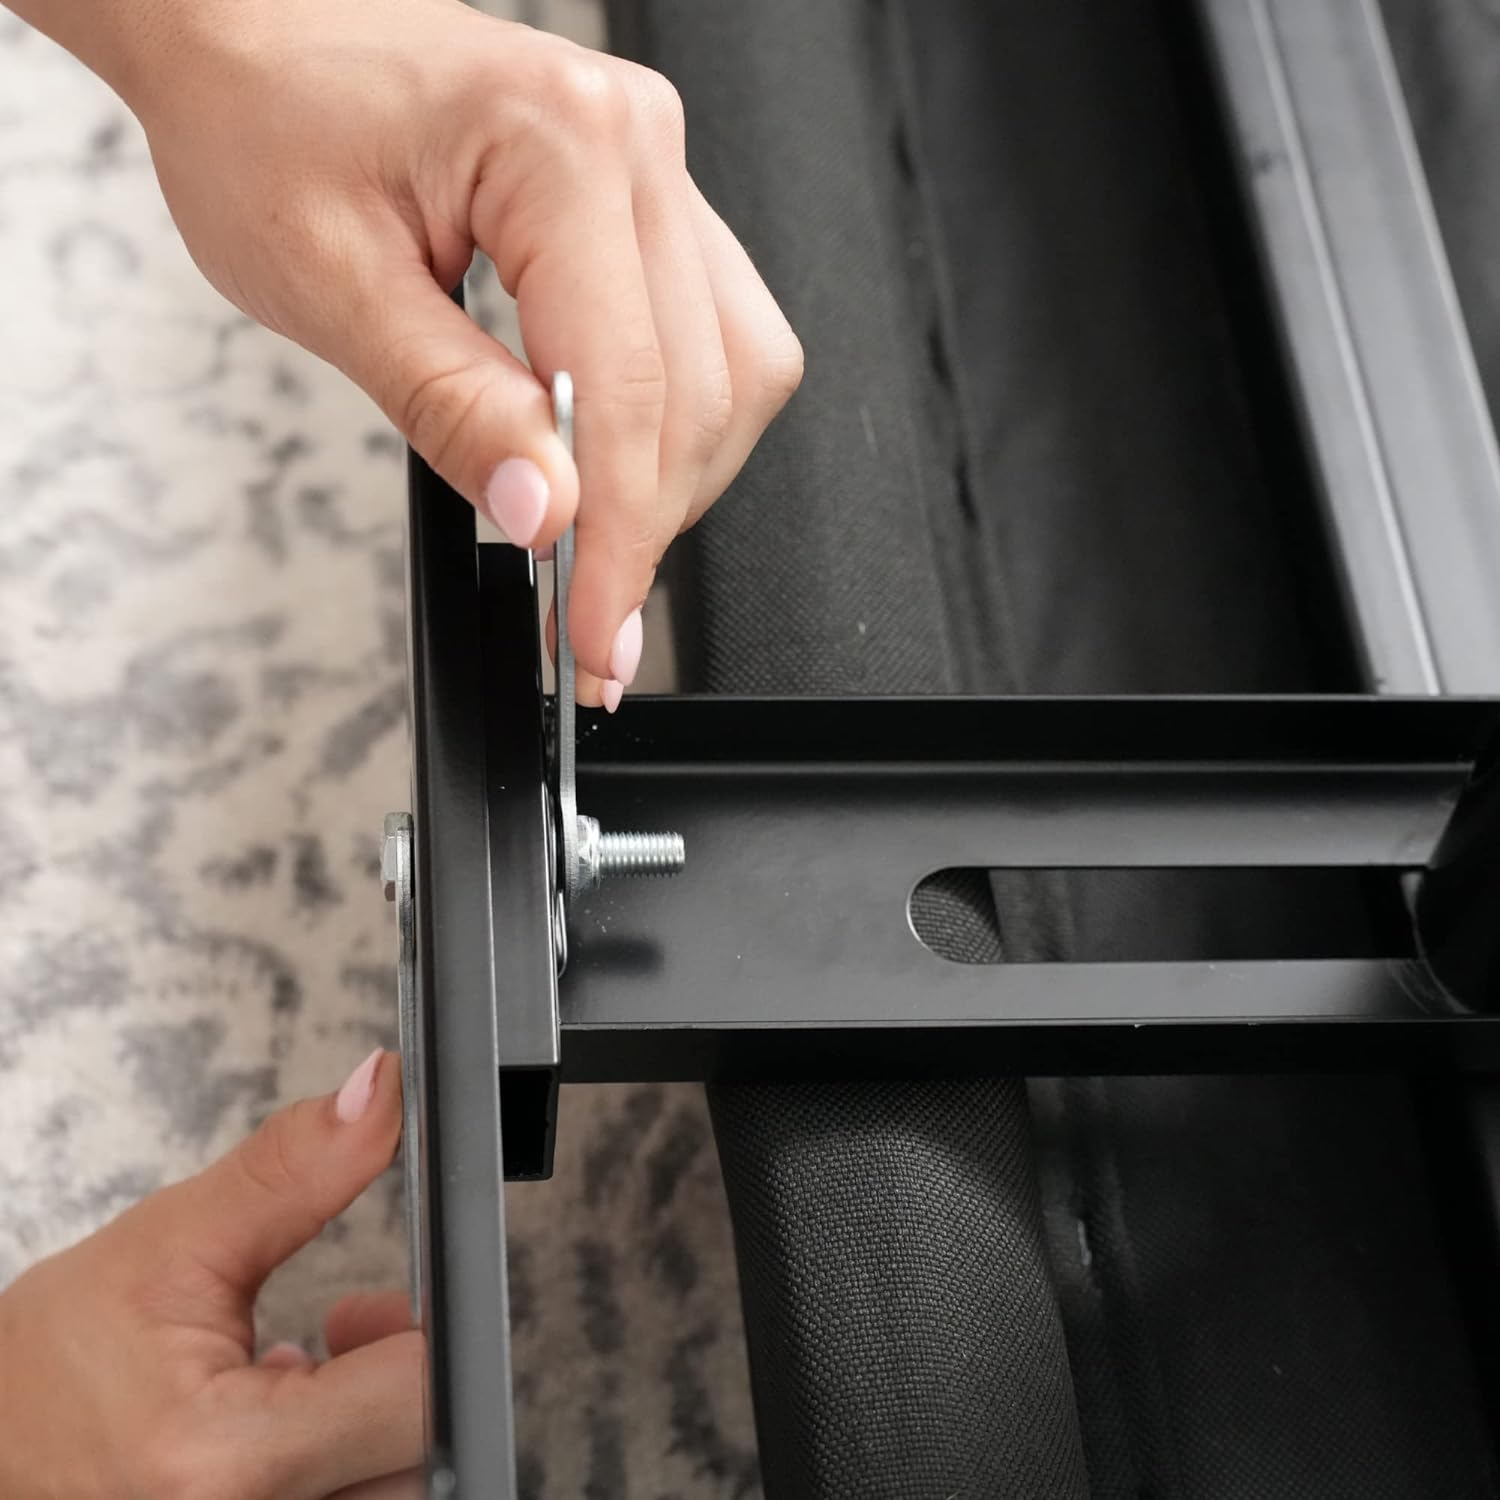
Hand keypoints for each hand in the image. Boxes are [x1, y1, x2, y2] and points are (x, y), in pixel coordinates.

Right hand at [0, 1049, 422, 1499]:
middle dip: (407, 1371)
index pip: (414, 1402)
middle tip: (361, 1321)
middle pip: (418, 1453)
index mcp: (227, 1464)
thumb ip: (294, 1168)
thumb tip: (381, 1090)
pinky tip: (300, 1399)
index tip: (411, 1291)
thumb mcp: (174, 1239)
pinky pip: (354, 1499)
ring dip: (380, 1413)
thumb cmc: (54, 1362)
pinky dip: (351, 1448)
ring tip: (319, 1355)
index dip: (429, 1332)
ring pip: (393, 1482)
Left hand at [34, 0, 803, 707]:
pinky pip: (716, 332)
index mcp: (558, 143)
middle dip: (651, 524)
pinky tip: (616, 463)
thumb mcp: (332, 286)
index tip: (596, 635)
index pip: (627, 388)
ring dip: (678, 479)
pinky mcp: (650, 200)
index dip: (621, 537)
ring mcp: (656, 168)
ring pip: (737, 369)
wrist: (248, 30)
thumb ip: (453, 408)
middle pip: (704, 391)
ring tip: (601, 546)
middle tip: (592, 618)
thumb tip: (548, 513)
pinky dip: (674, 422)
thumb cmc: (265, 119)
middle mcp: (635, 143)